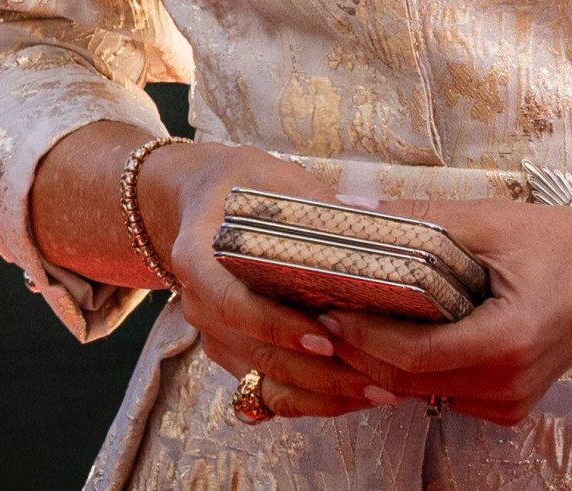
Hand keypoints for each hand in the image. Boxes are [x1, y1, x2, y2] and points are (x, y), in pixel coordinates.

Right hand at [139, 143, 398, 419]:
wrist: (201, 198)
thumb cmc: (242, 182)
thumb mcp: (272, 177)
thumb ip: (312, 202)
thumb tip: (370, 217)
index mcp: (196, 257)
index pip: (232, 303)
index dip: (277, 326)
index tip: (326, 338)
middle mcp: (197, 304)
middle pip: (255, 352)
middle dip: (315, 373)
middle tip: (372, 380)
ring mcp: (212, 333)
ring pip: (263, 377)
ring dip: (318, 393)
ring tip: (375, 392)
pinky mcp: (229, 350)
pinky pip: (266, 385)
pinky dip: (309, 395)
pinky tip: (353, 393)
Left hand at [315, 196, 571, 425]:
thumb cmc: (556, 241)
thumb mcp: (488, 221)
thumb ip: (421, 220)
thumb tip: (350, 211)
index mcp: (507, 342)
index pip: (411, 356)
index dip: (361, 333)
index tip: (324, 304)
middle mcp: (508, 386)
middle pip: (407, 381)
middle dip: (358, 347)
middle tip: (317, 307)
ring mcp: (509, 403)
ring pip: (421, 392)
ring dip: (380, 358)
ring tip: (343, 313)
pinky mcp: (508, 404)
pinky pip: (443, 392)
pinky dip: (412, 367)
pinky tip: (391, 330)